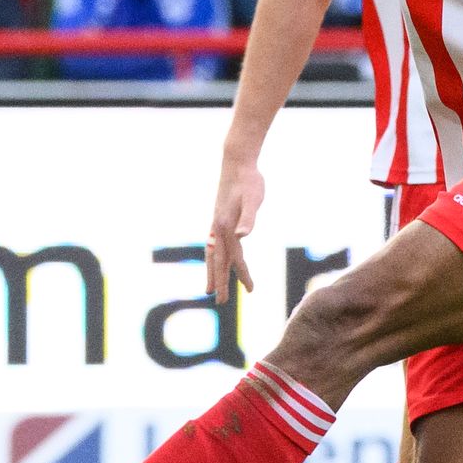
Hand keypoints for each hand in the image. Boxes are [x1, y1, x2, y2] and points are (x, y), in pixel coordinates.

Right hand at [207, 156, 264, 300]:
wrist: (237, 162)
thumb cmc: (249, 181)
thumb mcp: (253, 199)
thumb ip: (248, 218)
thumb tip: (244, 236)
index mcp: (226, 226)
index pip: (235, 258)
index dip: (243, 274)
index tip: (251, 291)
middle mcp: (217, 228)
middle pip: (218, 261)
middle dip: (219, 281)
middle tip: (219, 301)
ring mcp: (216, 224)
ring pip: (212, 254)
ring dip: (212, 272)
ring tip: (209, 288)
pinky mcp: (218, 219)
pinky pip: (213, 245)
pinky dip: (213, 258)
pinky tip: (217, 261)